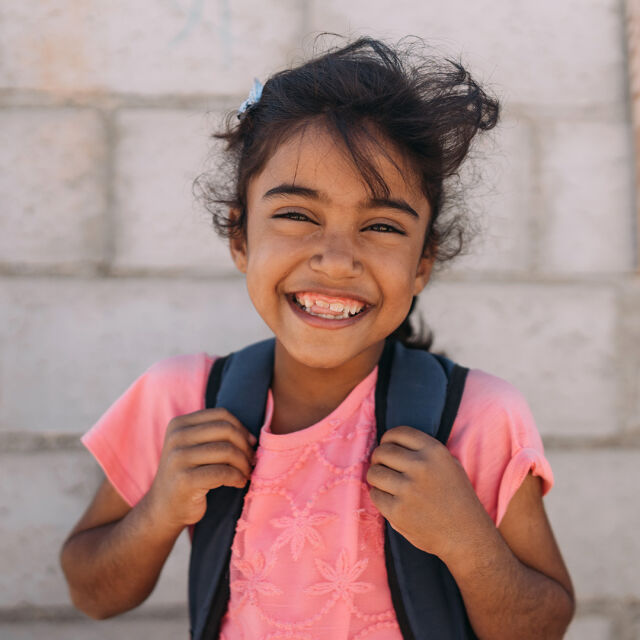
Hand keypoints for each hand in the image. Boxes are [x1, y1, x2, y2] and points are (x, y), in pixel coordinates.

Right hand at [146, 408, 256, 532]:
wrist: (163, 508)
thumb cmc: (188, 474)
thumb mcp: (194, 448)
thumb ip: (214, 435)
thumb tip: (251, 437)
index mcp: (179, 424)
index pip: (221, 414)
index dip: (241, 428)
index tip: (250, 443)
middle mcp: (176, 437)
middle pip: (226, 430)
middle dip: (245, 446)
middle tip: (251, 460)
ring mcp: (178, 458)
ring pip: (227, 451)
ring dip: (243, 463)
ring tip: (245, 473)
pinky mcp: (185, 480)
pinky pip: (223, 472)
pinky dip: (237, 477)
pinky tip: (238, 482)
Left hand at [366, 425, 491, 561]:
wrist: (467, 537)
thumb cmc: (457, 499)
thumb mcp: (450, 464)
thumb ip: (424, 451)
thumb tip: (391, 443)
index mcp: (435, 451)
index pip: (398, 432)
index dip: (388, 439)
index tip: (388, 448)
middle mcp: (421, 467)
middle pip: (382, 451)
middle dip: (379, 459)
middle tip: (384, 467)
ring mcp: (408, 489)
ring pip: (374, 472)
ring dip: (376, 477)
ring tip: (385, 484)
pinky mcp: (398, 511)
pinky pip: (374, 495)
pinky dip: (379, 496)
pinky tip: (390, 500)